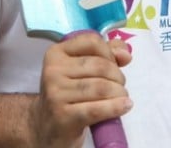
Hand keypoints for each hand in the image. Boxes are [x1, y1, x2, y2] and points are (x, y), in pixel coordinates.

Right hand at [28, 33, 132, 147]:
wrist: (45, 127)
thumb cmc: (69, 93)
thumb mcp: (83, 69)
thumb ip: (107, 53)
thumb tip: (125, 54)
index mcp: (56, 53)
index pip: (92, 42)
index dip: (110, 52)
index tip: (116, 64)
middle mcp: (53, 71)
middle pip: (101, 66)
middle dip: (118, 76)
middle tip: (120, 86)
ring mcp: (55, 94)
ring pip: (101, 87)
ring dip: (119, 92)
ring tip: (122, 97)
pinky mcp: (62, 116)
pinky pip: (96, 109)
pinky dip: (115, 107)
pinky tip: (125, 106)